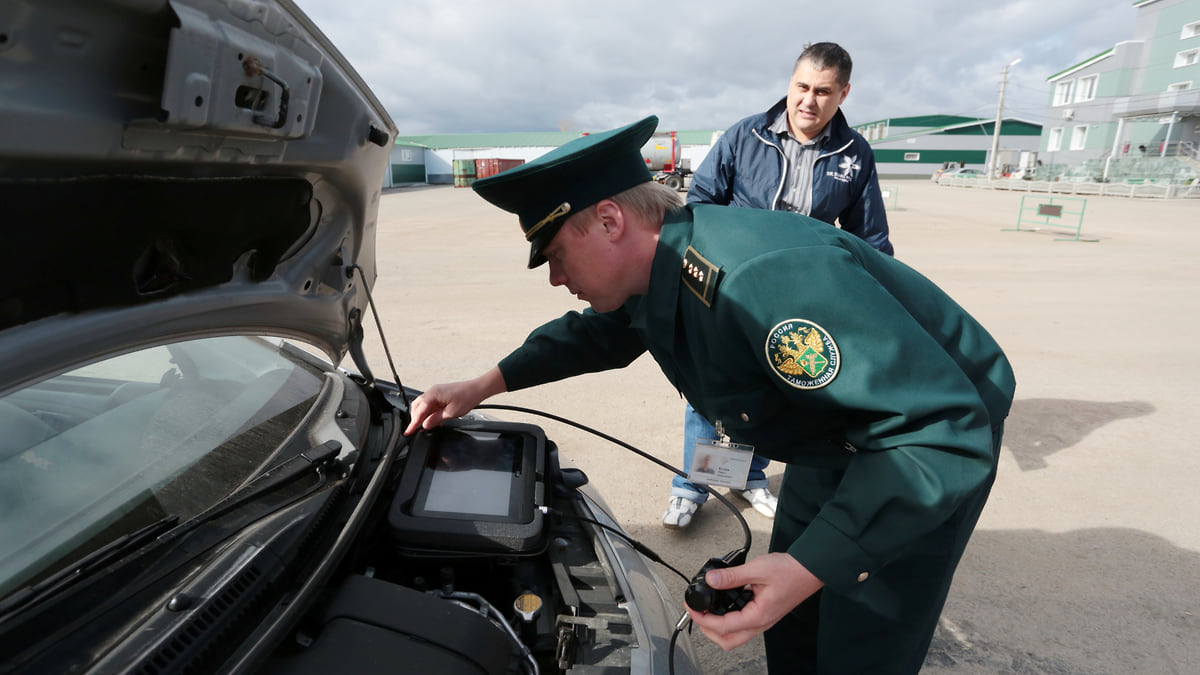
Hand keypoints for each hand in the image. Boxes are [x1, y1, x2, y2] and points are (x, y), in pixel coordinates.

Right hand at [403, 367, 506, 434]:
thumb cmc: (467, 397)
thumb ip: (436, 419)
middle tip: (417, 430)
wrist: (478, 389)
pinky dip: (430, 412)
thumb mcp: (451, 413)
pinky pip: (431, 404)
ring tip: (426, 427)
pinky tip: (434, 420)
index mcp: (433, 394)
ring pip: (423, 405)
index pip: (418, 411)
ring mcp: (436, 392)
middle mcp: (432, 391)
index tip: (408, 431)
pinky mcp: (440, 394)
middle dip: (416, 419)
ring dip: (423, 416)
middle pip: (417, 407)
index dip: (413, 423)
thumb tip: (426, 425)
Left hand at [685, 552, 823, 650]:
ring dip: (717, 627)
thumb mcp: (758, 569)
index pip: (724, 627)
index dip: (702, 618)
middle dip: (707, 630)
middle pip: (728, 641)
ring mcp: (762, 621)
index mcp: (758, 616)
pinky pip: (742, 625)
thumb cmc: (791, 571)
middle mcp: (761, 623)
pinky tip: (723, 604)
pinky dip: (728, 620)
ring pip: (735, 636)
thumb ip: (732, 576)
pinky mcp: (763, 614)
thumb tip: (711, 580)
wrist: (810, 569)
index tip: (691, 607)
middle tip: (696, 612)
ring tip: (706, 609)